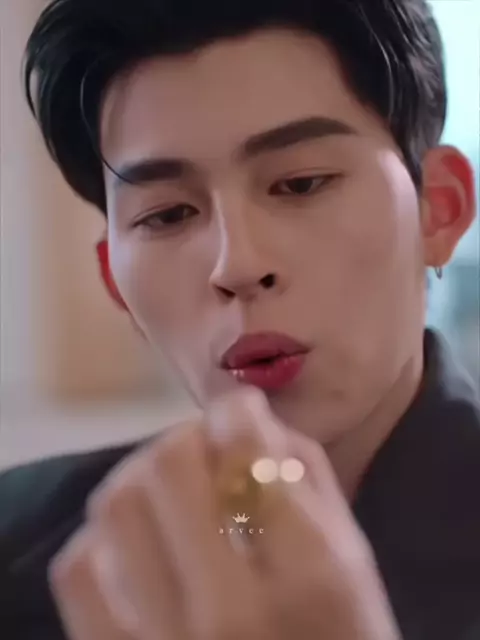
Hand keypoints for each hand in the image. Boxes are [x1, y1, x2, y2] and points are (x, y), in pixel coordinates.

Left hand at [49, 386, 400, 639]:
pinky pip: (78, 570)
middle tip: (204, 453)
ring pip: (115, 507)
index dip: (234, 411)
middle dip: (186, 440)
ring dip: (140, 478)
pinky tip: (136, 541)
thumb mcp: (354, 563)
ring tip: (168, 492)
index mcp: (310, 577)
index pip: (245, 448)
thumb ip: (309, 477)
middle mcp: (232, 612)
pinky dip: (102, 535)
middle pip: (168, 465)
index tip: (236, 414)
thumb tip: (248, 419)